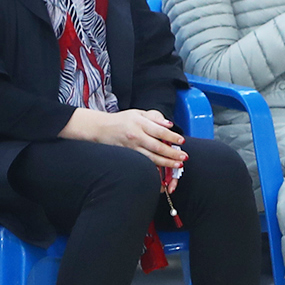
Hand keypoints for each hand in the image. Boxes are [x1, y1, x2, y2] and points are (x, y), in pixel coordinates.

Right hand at [60, 106, 186, 169]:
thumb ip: (154, 118)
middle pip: (158, 147)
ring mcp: (131, 148)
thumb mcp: (138, 113)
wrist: (101, 128)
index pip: (160, 131)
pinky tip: (162, 171)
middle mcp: (136, 136)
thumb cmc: (121, 120)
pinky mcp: (128, 156)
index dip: (172, 137)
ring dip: (166, 162)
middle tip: (184, 157)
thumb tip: (169, 124)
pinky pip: (143, 163)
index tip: (182, 141)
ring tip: (177, 164)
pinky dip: (153, 168)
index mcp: (140, 123)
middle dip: (173, 153)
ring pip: (151, 158)